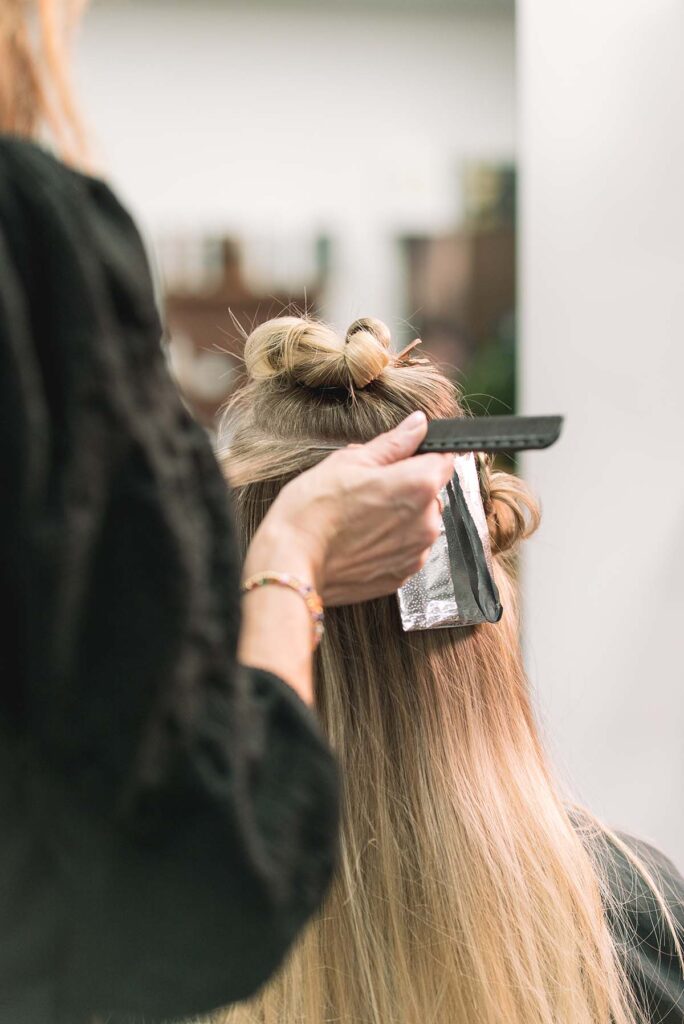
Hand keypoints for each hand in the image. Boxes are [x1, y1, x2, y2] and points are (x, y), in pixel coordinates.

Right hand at [244, 412, 452, 605]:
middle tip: (366, 488)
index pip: (444, 459)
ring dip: (399, 517)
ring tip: (359, 517)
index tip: (401, 459)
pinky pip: (405, 550)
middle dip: (406, 487)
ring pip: (418, 523)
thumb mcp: (350, 461)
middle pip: (430, 493)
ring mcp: (415, 553)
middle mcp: (426, 522)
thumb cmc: (313, 510)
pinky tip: (359, 538)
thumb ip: (394, 443)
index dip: (422, 455)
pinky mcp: (401, 576)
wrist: (291, 561)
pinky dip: (389, 543)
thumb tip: (418, 424)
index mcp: (418, 485)